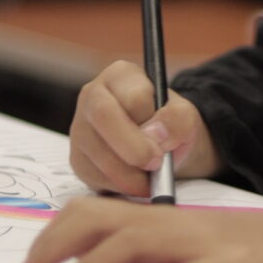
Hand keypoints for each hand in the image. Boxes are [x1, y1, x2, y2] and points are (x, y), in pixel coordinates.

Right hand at [70, 59, 218, 192]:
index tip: (164, 143)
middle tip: (155, 165)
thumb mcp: (185, 116)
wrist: (161, 149)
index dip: (151, 124)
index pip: (133, 97)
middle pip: (103, 116)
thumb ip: (177, 119)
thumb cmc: (169, 126)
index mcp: (120, 76)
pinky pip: (94, 177)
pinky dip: (119, 186)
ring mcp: (80, 128)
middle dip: (133, 149)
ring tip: (151, 178)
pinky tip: (134, 180)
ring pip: (98, 152)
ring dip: (130, 174)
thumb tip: (155, 136)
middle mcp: (92, 96)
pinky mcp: (77, 159)